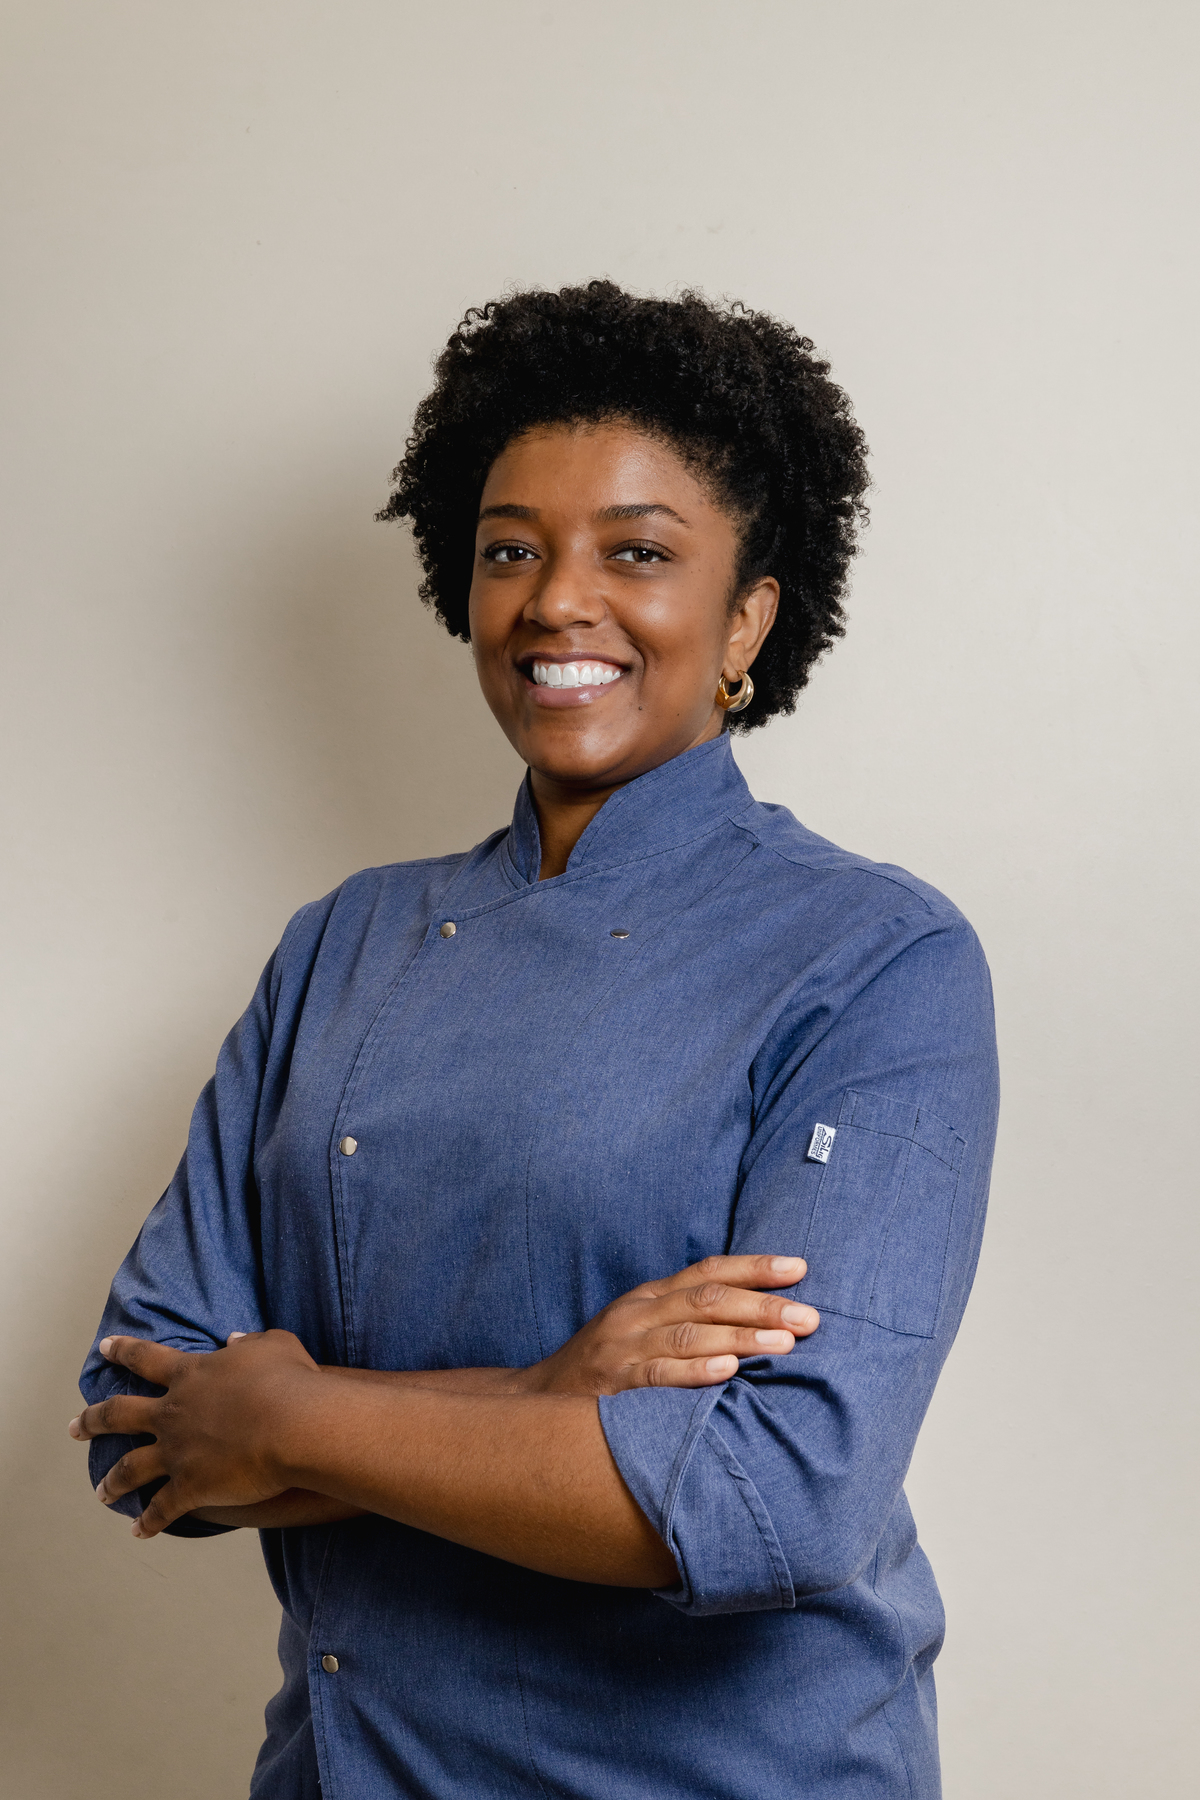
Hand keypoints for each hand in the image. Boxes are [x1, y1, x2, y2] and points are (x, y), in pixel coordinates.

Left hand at [70, 1330, 323, 1536]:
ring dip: (112, 1480)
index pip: (145, 1359)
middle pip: (120, 1415)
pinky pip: (161, 1509)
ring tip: (99, 1491)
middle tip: (75, 1427)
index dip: (124, 1351)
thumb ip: (250, 1341)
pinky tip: (138, 1533)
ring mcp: (177, 1452)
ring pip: (130, 1467)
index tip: (104, 1348)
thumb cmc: (290, 1380)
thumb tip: (234, 1340)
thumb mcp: (273, 1345)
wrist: (295, 1425)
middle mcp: (173, 1413)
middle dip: (94, 1421)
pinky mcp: (190, 1487)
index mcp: (189, 1374)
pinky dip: (149, 1522)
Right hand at [523, 1254, 818, 1395]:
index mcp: (649, 1297)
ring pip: (690, 1334)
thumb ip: (687, 1319)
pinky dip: (695, 1372)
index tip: (800, 1268)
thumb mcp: (640, 1329)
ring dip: (742, 1336)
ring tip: (785, 1343)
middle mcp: (638, 1315)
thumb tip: (758, 1316)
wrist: (536, 1404)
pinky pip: (659, 1375)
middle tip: (809, 1316)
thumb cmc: (604, 1367)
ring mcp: (624, 1349)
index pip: (708, 1271)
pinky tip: (728, 1372)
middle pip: (708, 1299)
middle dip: (763, 1305)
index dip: (755, 1267)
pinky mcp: (614, 1386)